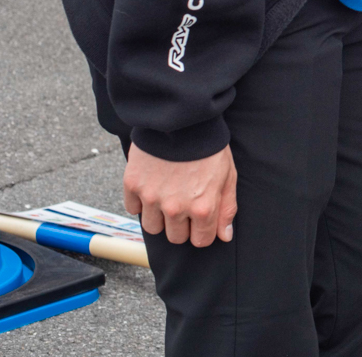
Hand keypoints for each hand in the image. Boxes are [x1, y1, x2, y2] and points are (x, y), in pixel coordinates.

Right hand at [123, 143, 237, 246]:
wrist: (182, 120)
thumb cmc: (209, 147)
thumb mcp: (228, 176)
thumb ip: (227, 208)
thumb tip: (224, 236)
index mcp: (202, 208)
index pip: (200, 241)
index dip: (202, 231)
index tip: (201, 220)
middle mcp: (175, 208)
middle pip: (175, 237)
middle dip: (181, 225)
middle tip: (184, 204)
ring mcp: (152, 198)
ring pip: (153, 228)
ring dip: (160, 217)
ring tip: (167, 196)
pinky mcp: (133, 186)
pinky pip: (133, 209)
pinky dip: (141, 202)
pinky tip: (152, 187)